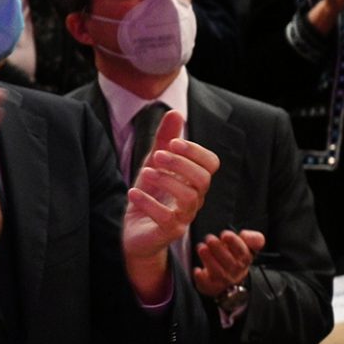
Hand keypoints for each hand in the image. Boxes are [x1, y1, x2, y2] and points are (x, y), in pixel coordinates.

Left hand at [122, 110, 219, 298]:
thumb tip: (175, 112)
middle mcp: (195, 199)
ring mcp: (184, 217)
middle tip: (157, 155)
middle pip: (203, 179)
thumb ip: (165, 140)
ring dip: (166, 180)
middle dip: (181, 163)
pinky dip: (148, 202)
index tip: (173, 142)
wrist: (136, 232)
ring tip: (145, 173)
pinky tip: (132, 193)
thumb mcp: (154, 164)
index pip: (211, 164)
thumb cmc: (150, 196)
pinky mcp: (169, 232)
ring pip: (188, 197)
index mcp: (194, 181)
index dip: (195, 151)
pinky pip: (166, 218)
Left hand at [192, 228, 266, 299]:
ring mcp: (225, 280)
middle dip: (218, 249)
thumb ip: (251, 238)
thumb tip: (246, 235)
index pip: (243, 251)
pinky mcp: (212, 286)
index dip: (234, 242)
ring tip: (201, 248)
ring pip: (219, 273)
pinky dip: (201, 278)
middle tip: (209, 238)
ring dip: (209, 260)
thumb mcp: (245, 245)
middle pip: (230, 262)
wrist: (229, 278)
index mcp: (245, 258)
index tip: (224, 235)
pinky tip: (196, 270)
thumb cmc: (234, 257)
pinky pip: (208, 285)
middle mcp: (237, 270)